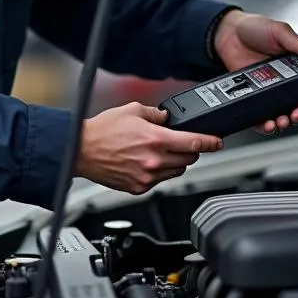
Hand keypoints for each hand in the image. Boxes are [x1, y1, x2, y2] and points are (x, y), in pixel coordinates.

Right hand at [78, 102, 222, 194]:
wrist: (80, 150)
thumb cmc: (102, 131)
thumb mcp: (132, 110)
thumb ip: (156, 114)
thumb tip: (167, 118)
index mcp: (156, 139)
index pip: (194, 143)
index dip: (211, 142)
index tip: (218, 142)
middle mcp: (154, 161)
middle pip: (189, 159)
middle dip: (190, 150)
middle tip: (181, 143)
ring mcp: (147, 177)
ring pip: (177, 171)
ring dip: (176, 162)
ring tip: (160, 152)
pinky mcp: (139, 187)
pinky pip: (160, 181)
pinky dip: (160, 172)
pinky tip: (147, 162)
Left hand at [214, 10, 297, 133]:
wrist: (227, 33)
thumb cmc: (255, 28)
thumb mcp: (280, 31)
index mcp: (297, 66)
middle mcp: (286, 81)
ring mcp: (269, 90)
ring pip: (281, 113)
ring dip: (284, 121)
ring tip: (282, 120)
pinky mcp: (253, 95)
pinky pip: (260, 115)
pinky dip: (264, 124)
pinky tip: (266, 123)